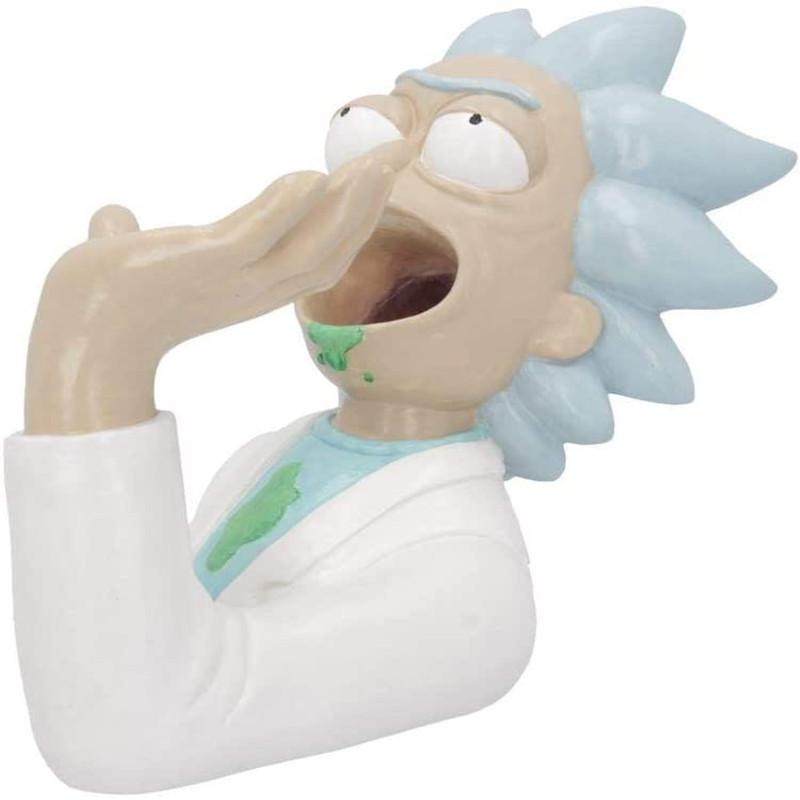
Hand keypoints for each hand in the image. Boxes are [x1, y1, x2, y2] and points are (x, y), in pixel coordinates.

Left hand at [25, 141, 410, 433]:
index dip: (352, 226)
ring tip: (376, 168)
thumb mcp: (136, 260)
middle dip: (368, 209)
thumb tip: (111, 216)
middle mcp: (255, 292)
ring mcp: (235, 283)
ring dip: (348, 209)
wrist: (81, 334)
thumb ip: (132, 237)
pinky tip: (310, 175)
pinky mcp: (207, 266)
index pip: (319, 261)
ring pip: (312, 251)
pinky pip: (259, 235)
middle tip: (395, 164)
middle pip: (331, 254)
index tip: (372, 187)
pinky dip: (287, 206)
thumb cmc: (104, 303)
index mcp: (252, 290)